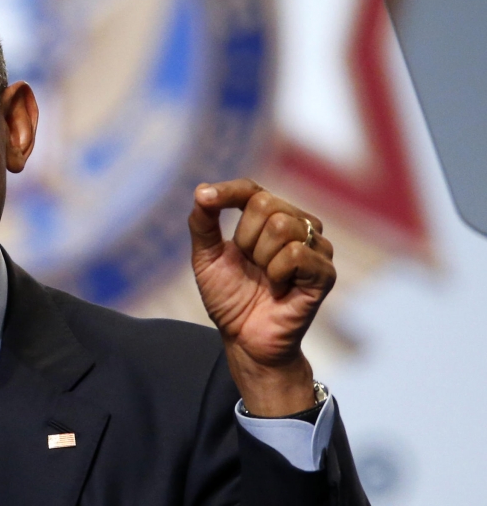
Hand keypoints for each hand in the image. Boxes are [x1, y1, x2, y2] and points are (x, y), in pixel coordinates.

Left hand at [188, 179, 335, 415]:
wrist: (244, 339)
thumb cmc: (229, 297)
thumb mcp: (206, 258)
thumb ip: (203, 223)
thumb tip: (202, 190)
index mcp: (269, 218)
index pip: (251, 189)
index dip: (227, 191)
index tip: (205, 198)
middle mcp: (298, 226)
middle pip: (265, 204)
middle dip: (244, 238)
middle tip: (249, 265)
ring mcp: (316, 248)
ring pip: (282, 225)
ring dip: (260, 258)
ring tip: (265, 278)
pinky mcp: (325, 272)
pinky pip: (296, 253)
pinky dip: (277, 273)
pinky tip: (278, 289)